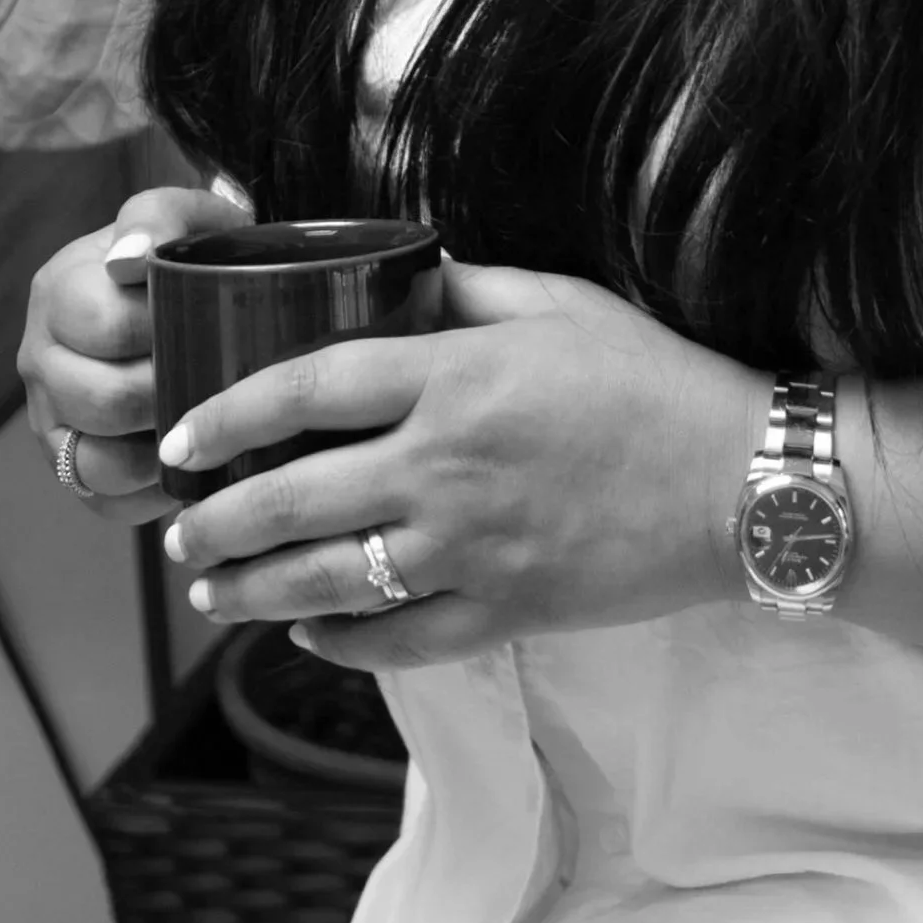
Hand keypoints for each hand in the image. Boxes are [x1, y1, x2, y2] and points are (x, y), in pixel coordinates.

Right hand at [18, 183, 241, 523]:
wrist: (187, 291)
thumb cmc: (188, 255)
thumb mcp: (183, 218)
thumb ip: (156, 218)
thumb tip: (130, 260)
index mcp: (58, 291)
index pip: (106, 327)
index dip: (169, 334)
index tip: (214, 326)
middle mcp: (38, 358)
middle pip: (104, 401)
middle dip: (172, 395)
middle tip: (223, 383)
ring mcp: (48, 418)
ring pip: (99, 464)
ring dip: (162, 452)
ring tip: (205, 426)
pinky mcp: (68, 467)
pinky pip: (105, 500)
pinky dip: (151, 492)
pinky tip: (191, 464)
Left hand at [159, 263, 770, 670]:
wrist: (744, 481)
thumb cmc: (655, 379)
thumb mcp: (561, 302)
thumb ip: (467, 290)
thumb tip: (395, 281)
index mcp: (456, 378)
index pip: (306, 390)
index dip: (226, 414)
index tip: (179, 435)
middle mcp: (447, 466)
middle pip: (292, 499)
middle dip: (216, 521)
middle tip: (178, 529)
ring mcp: (473, 548)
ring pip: (328, 580)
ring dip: (253, 590)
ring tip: (212, 590)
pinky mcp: (505, 610)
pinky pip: (397, 640)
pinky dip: (339, 641)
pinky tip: (308, 631)